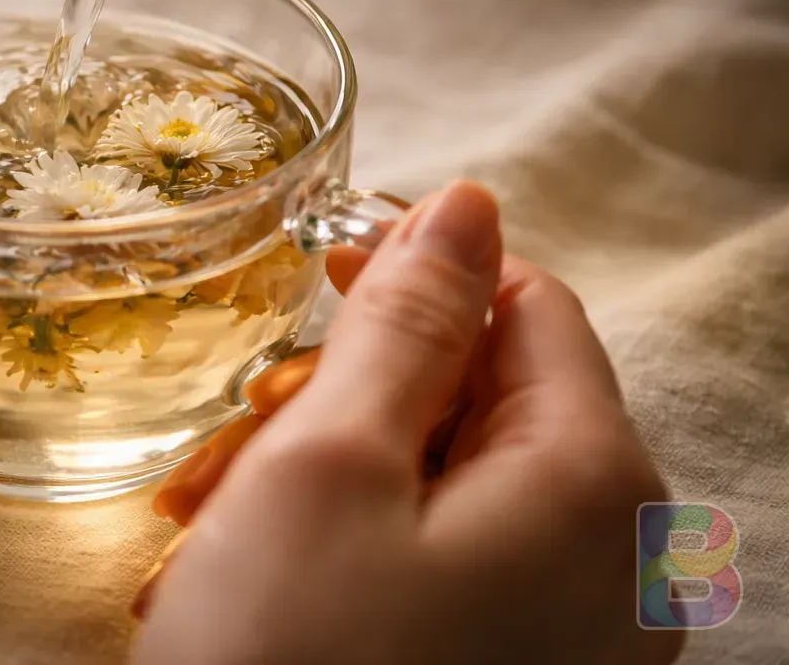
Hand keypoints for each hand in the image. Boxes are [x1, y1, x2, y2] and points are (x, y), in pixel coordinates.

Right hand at [133, 181, 682, 664]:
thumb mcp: (329, 464)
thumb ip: (409, 322)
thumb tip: (468, 206)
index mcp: (594, 487)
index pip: (528, 304)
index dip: (414, 272)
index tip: (312, 277)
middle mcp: (616, 564)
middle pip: (483, 401)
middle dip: (344, 397)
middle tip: (234, 438)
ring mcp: (572, 639)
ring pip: (444, 487)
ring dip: (319, 477)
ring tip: (210, 524)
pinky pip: (438, 570)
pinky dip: (340, 550)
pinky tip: (247, 582)